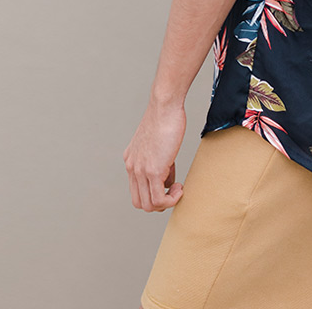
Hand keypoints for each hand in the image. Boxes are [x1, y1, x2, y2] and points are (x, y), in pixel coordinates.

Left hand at [123, 97, 186, 211]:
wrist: (165, 106)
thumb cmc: (166, 119)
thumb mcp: (157, 144)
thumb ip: (159, 162)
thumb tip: (168, 180)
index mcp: (131, 161)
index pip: (137, 190)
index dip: (154, 192)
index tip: (169, 183)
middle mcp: (132, 167)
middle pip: (139, 202)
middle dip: (158, 203)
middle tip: (173, 191)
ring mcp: (140, 171)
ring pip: (148, 205)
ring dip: (166, 203)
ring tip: (178, 189)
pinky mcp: (153, 171)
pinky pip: (159, 200)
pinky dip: (171, 200)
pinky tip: (180, 188)